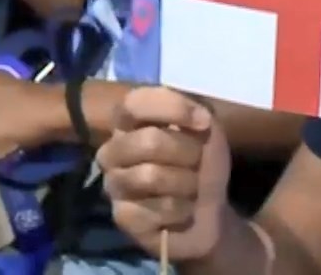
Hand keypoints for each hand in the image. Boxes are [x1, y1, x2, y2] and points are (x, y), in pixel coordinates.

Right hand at [98, 87, 231, 261]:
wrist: (207, 213)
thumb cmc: (201, 165)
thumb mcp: (207, 132)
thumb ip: (199, 114)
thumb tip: (199, 119)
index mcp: (128, 123)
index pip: (135, 104)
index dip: (172, 108)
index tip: (204, 122)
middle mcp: (113, 150)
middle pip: (148, 142)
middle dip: (188, 153)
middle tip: (200, 163)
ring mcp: (114, 184)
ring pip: (151, 176)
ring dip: (187, 183)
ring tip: (194, 188)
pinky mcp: (122, 216)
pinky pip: (157, 209)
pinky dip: (182, 209)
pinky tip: (184, 211)